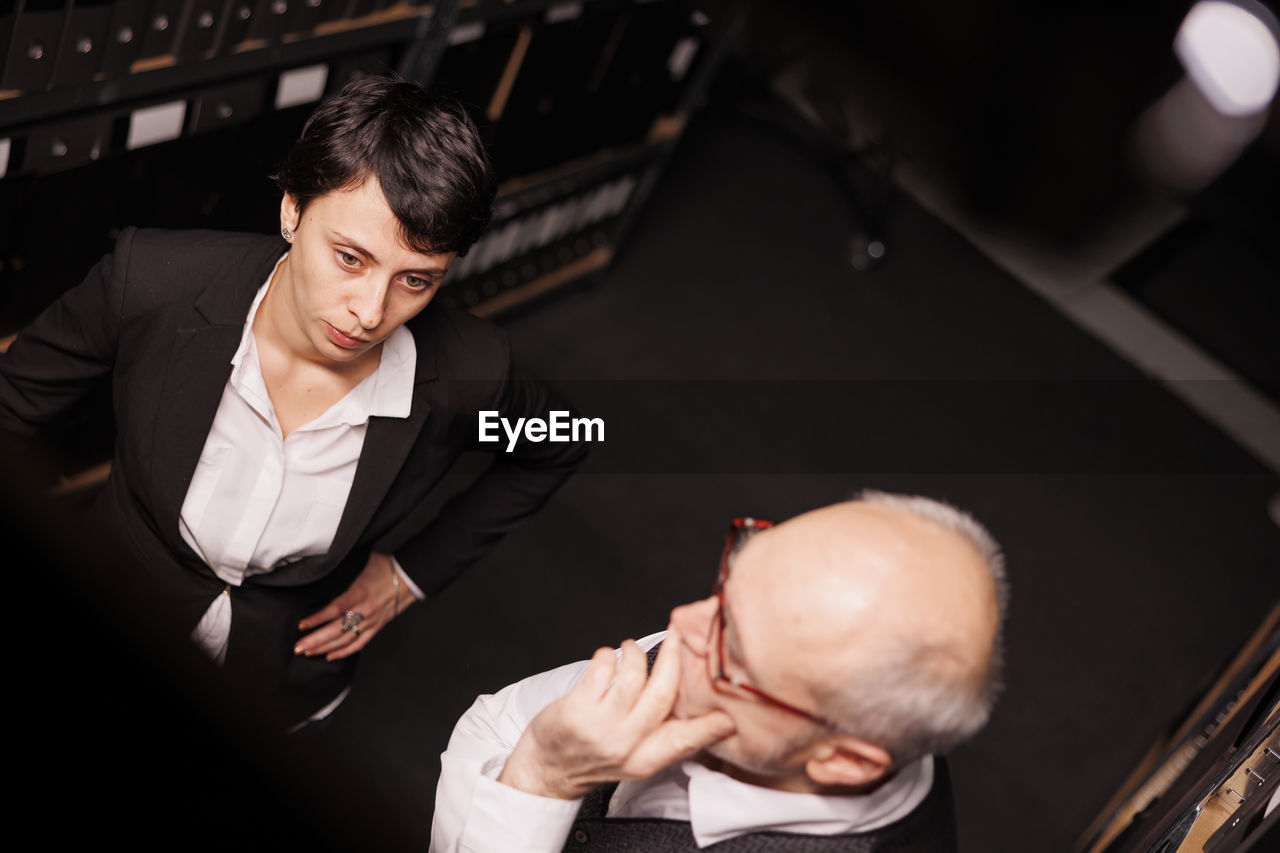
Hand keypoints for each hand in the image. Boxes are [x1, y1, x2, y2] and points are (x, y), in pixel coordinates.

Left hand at [294, 552, 412, 660]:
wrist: (409, 577)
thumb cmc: (384, 567)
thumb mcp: (361, 561)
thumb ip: (342, 568)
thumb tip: (322, 566)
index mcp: (359, 592)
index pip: (335, 609)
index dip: (317, 619)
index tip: (301, 626)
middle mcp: (365, 610)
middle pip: (337, 630)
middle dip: (316, 641)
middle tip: (298, 648)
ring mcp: (372, 621)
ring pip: (346, 640)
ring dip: (325, 648)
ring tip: (307, 652)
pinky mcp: (377, 627)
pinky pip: (359, 643)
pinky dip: (344, 652)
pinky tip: (329, 656)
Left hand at [498, 627, 735, 798]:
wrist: (549, 768)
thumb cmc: (594, 754)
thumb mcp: (635, 757)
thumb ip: (664, 734)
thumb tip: (703, 707)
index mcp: (647, 759)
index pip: (686, 740)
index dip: (711, 726)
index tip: (729, 712)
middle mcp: (627, 745)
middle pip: (663, 692)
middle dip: (673, 656)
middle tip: (677, 637)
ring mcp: (601, 728)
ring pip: (633, 675)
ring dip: (634, 652)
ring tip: (631, 648)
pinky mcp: (577, 711)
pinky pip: (603, 669)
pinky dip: (607, 655)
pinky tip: (606, 658)